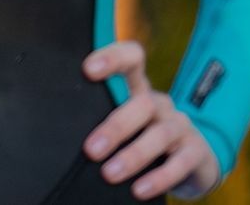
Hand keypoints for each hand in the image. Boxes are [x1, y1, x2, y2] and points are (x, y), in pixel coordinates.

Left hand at [81, 40, 221, 199]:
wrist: (191, 162)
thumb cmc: (141, 142)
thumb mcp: (123, 126)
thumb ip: (98, 121)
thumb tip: (52, 137)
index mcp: (139, 92)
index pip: (132, 60)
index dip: (113, 59)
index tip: (88, 70)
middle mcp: (160, 105)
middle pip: (143, 103)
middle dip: (117, 126)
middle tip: (91, 150)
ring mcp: (181, 127)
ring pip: (161, 133)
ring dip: (134, 154)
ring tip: (110, 174)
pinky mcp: (196, 152)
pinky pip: (182, 162)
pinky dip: (160, 178)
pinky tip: (140, 190)